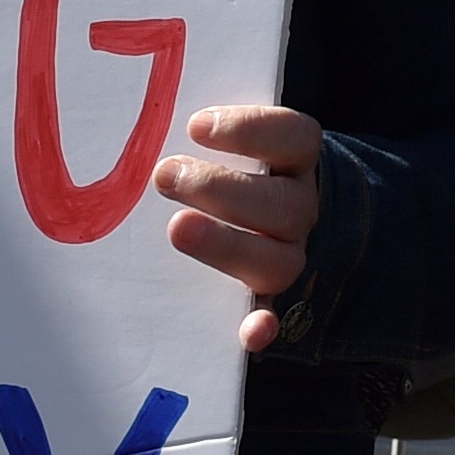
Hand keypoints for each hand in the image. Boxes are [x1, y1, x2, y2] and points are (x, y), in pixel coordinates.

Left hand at [154, 104, 321, 353]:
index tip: (195, 126)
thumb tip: (152, 121)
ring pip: (278, 260)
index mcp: (297, 160)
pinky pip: (275, 317)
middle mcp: (302, 208)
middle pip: (282, 204)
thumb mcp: (234, 139)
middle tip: (165, 176)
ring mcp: (291, 254)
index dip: (249, 129)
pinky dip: (263, 325)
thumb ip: (207, 131)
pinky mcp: (272, 297)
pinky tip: (250, 333)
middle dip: (221, 189)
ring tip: (176, 227)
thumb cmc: (236, 163)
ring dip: (227, 245)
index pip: (294, 137)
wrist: (279, 213)